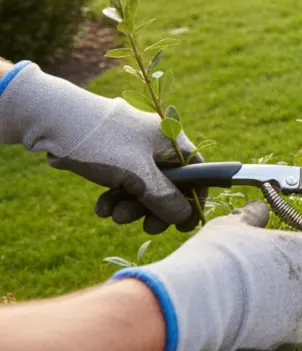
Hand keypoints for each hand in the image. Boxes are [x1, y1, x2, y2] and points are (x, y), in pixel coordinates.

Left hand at [0, 64, 200, 233]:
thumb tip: (185, 217)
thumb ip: (165, 198)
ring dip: (131, 207)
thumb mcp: (139, 176)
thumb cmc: (104, 144)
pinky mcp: (115, 159)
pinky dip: (115, 198)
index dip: (193, 201)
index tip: (182, 225)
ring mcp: (135, 152)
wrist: (55, 123)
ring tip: (113, 216)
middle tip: (146, 228)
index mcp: (172, 142)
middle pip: (169, 186)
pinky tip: (101, 208)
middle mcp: (158, 146)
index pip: (197, 174)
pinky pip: (124, 184)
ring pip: (143, 188)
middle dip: (155, 209)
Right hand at [113, 201, 301, 350]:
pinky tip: (244, 331)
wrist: (196, 303)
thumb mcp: (231, 227)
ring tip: (258, 310)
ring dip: (293, 313)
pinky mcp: (290, 341)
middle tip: (280, 285)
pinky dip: (273, 337)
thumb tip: (257, 209)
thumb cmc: (215, 259)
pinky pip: (288, 340)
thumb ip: (251, 218)